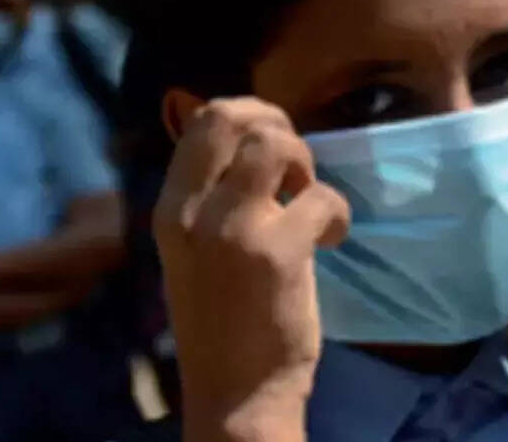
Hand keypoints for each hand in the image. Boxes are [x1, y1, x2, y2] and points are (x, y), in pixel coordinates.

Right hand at [153, 98, 349, 440]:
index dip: (247, 112)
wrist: (235, 394)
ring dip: (305, 164)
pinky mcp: (277, 252)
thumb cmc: (222, 322)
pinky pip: (321, 195)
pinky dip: (338, 212)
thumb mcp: (196, 250)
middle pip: (231, 116)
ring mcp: (232, 229)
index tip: (272, 140)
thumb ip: (213, 199)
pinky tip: (329, 241)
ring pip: (275, 143)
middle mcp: (192, 212)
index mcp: (169, 210)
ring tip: (307, 202)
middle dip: (277, 124)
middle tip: (296, 166)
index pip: (200, 121)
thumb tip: (254, 141)